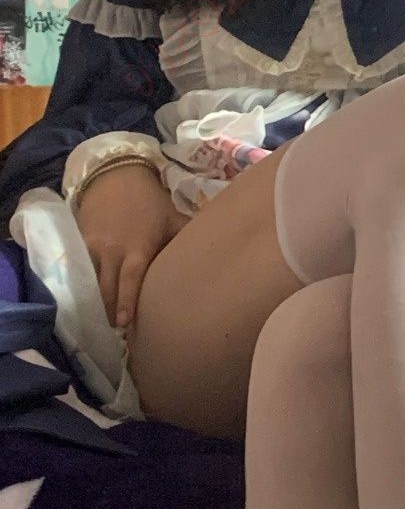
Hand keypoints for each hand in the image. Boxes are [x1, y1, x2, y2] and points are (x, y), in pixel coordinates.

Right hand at [77, 164, 188, 328]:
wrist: (115, 175)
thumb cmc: (150, 201)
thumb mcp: (173, 218)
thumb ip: (190, 237)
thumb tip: (221, 253)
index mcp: (138, 247)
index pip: (131, 279)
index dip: (126, 301)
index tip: (124, 324)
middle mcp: (113, 250)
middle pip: (107, 288)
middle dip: (109, 311)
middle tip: (114, 334)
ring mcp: (93, 246)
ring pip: (91, 281)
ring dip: (96, 302)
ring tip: (100, 323)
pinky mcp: (80, 242)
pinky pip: (81, 268)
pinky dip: (84, 285)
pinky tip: (87, 300)